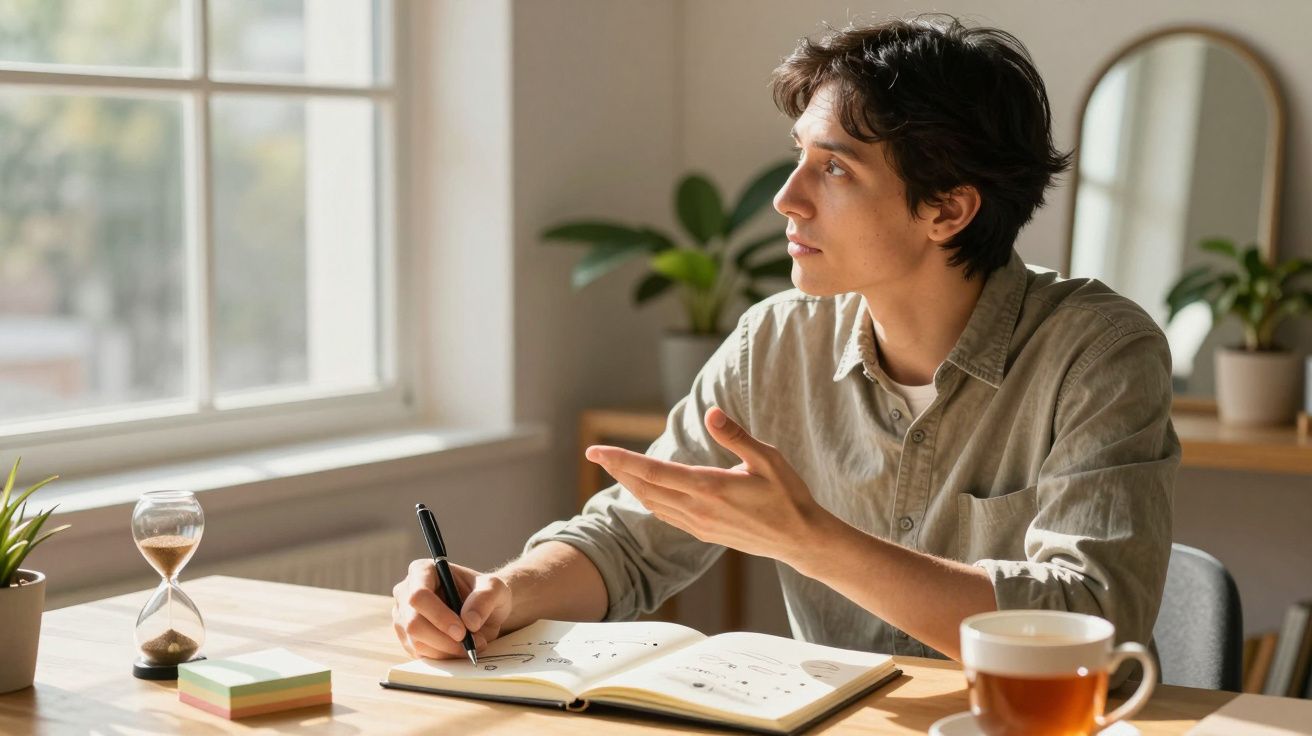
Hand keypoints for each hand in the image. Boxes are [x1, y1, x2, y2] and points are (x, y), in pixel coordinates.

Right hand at [392, 558, 510, 658]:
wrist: (482, 611)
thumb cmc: (485, 594)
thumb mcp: (495, 589)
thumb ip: (485, 598)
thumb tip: (469, 621)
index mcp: (422, 571)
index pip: (419, 595)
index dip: (439, 616)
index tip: (462, 631)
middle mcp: (405, 593)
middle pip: (413, 623)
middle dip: (444, 639)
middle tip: (470, 644)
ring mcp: (403, 617)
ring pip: (416, 642)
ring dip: (447, 650)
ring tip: (472, 644)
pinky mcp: (407, 638)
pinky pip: (420, 654)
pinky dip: (443, 656)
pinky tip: (460, 649)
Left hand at [584, 406, 832, 562]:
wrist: (800, 539)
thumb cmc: (788, 495)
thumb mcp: (767, 458)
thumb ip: (736, 436)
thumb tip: (711, 413)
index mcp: (709, 487)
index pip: (653, 472)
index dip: (620, 461)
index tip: (596, 451)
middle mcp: (699, 509)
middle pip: (645, 489)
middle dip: (618, 471)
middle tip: (597, 454)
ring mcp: (700, 525)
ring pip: (654, 504)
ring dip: (632, 486)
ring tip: (617, 469)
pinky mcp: (705, 534)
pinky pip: (667, 516)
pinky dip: (650, 500)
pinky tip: (647, 491)